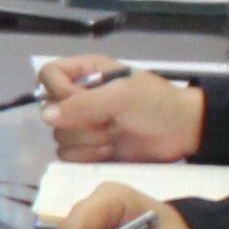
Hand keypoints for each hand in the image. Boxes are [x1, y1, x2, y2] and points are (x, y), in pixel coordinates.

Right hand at [34, 68, 202, 163]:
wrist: (183, 132)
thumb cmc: (156, 104)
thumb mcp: (121, 96)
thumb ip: (83, 103)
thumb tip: (46, 115)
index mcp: (86, 73)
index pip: (48, 75)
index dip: (57, 89)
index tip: (78, 99)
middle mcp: (79, 97)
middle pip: (51, 110)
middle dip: (78, 122)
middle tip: (106, 122)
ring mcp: (84, 124)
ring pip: (59, 136)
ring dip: (86, 140)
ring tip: (112, 137)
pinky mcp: (89, 149)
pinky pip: (68, 156)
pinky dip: (87, 156)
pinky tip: (109, 151)